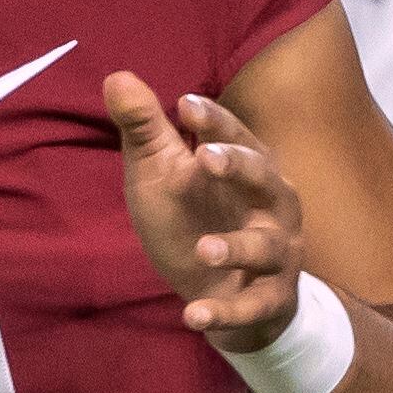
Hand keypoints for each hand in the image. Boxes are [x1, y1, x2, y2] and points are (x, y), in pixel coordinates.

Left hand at [105, 71, 302, 352]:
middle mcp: (273, 204)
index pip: (236, 135)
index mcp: (249, 166)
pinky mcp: (271, 300)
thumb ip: (146, 131)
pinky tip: (193, 315)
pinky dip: (224, 312)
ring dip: (236, 247)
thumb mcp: (163, 176)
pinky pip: (253, 305)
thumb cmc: (195, 220)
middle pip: (266, 178)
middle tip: (205, 158)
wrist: (223, 294)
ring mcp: (277, 253)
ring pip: (266, 246)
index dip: (214, 121)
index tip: (184, 105)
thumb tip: (115, 76)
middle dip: (239, 166)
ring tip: (203, 248)